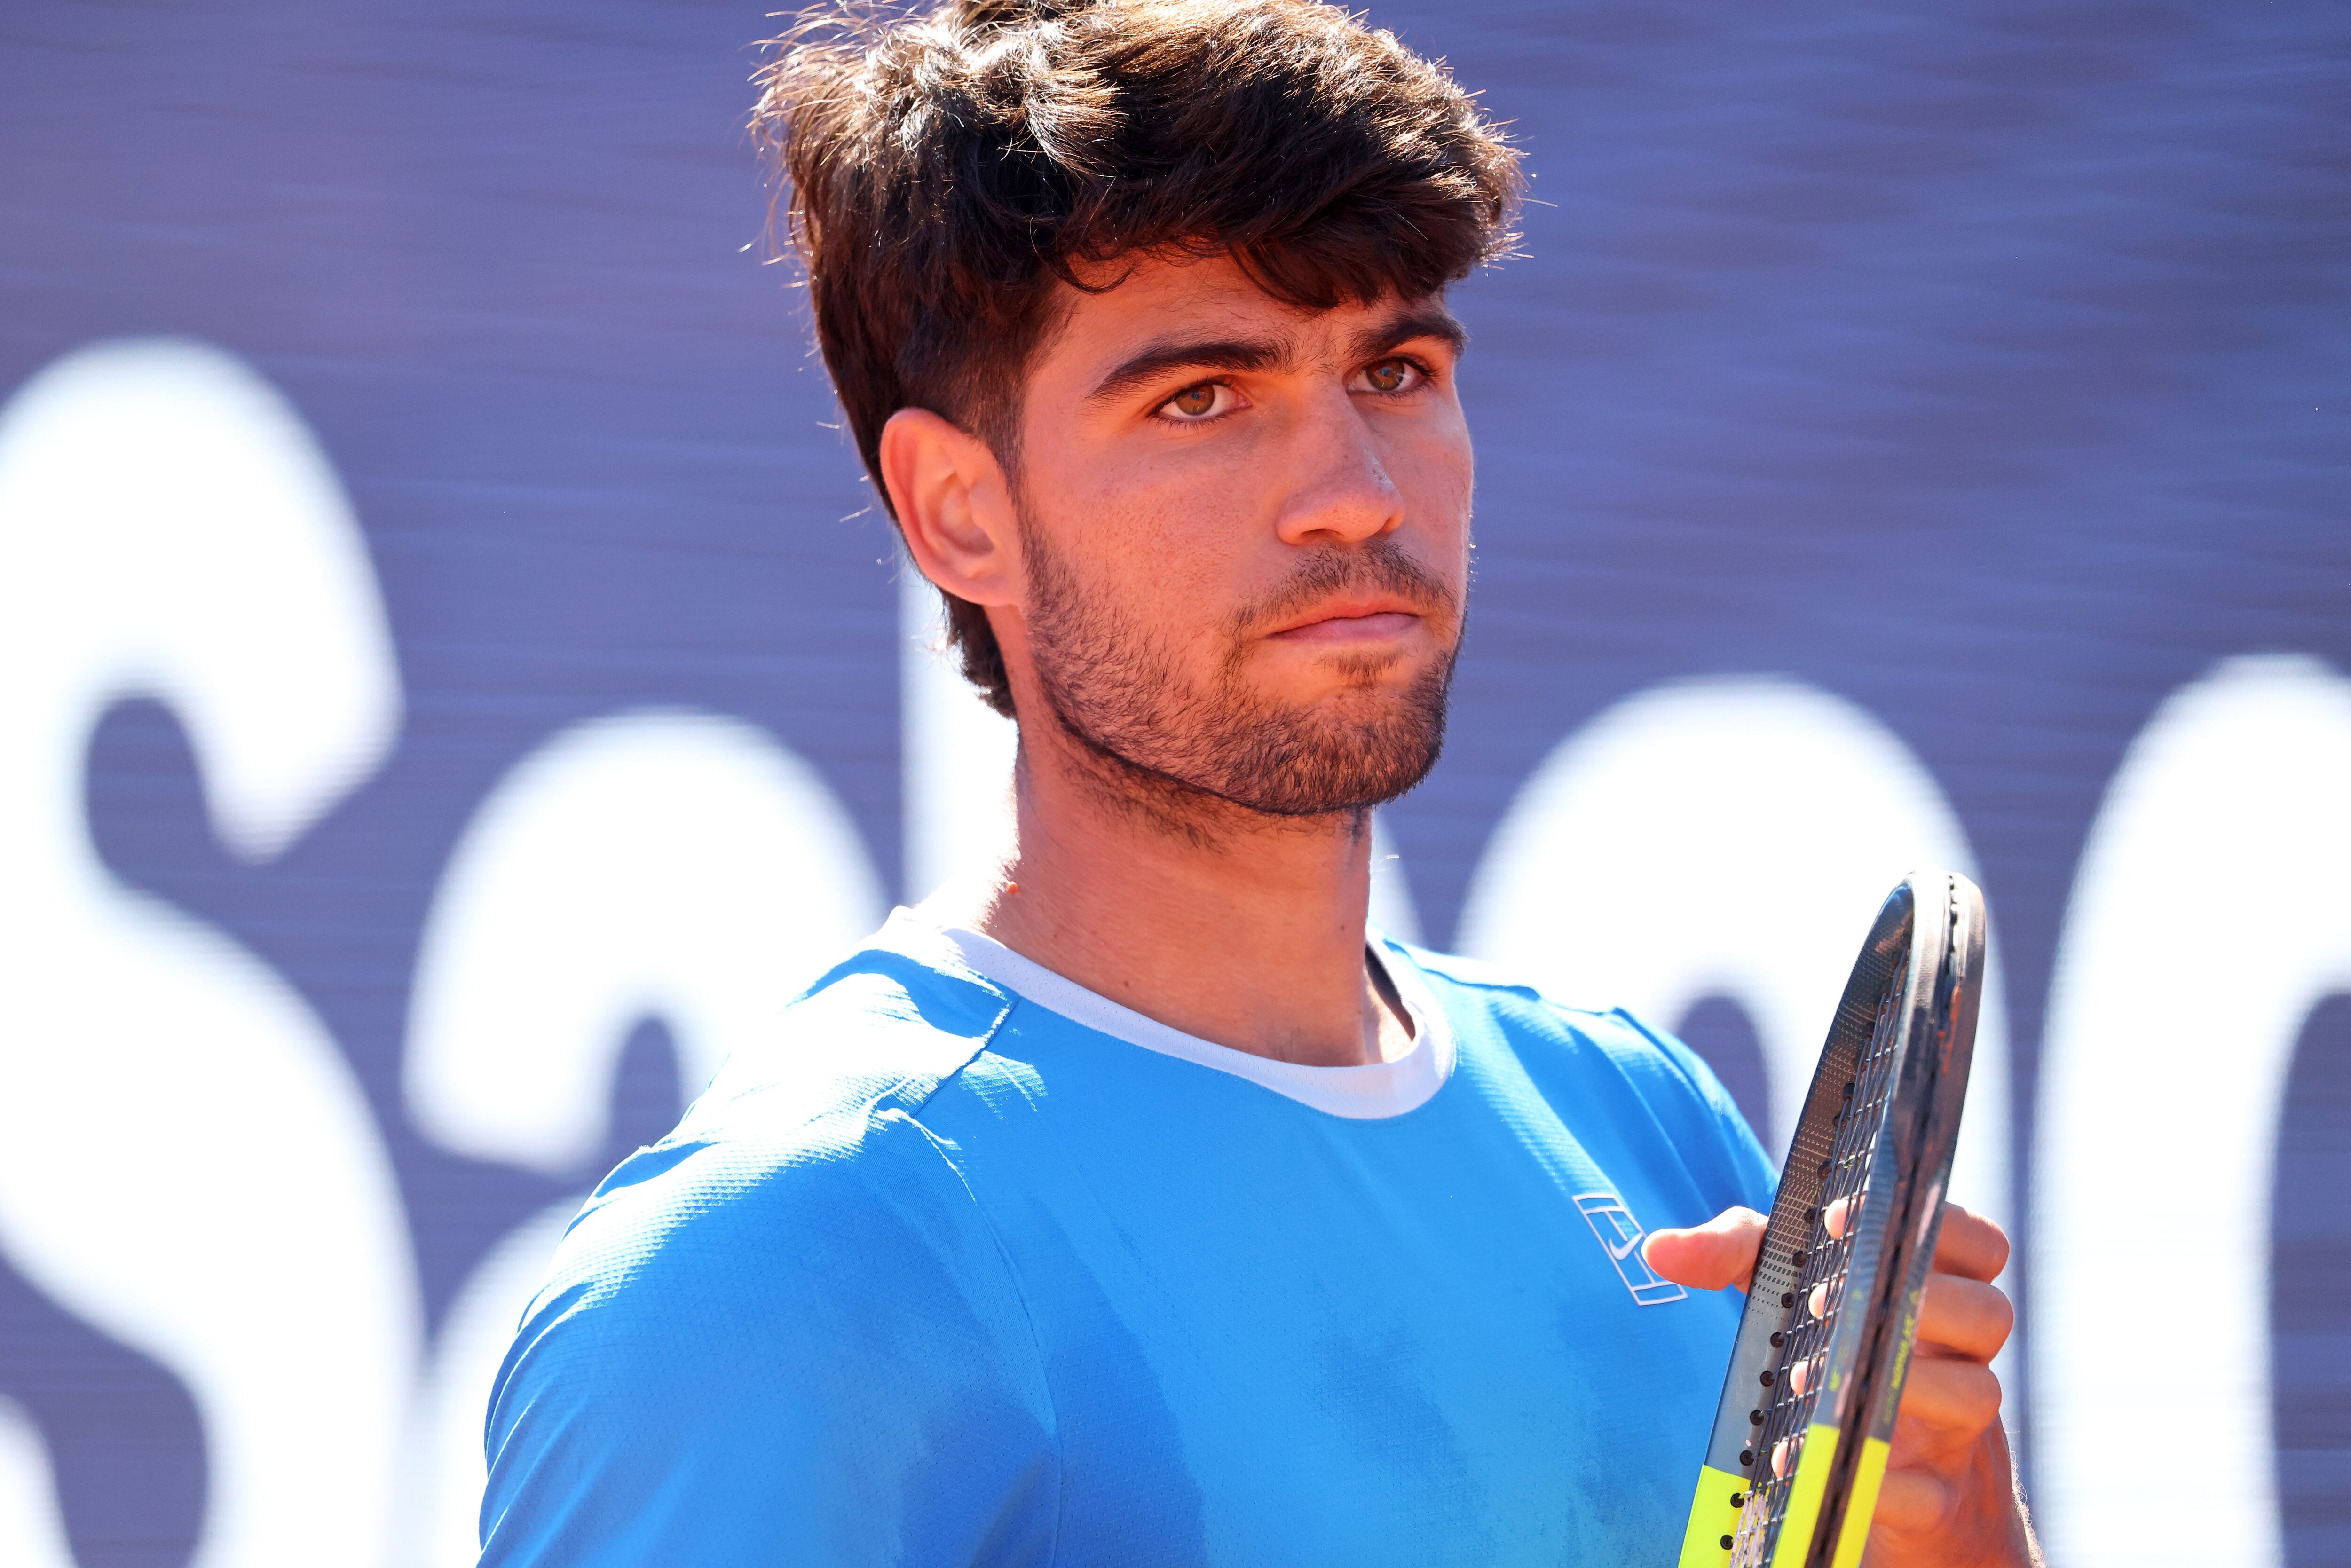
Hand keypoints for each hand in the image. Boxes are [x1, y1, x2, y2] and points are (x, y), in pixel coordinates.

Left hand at [1642, 1203, 2043, 1567]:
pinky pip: (1927, 1492)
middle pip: (1991, 1313)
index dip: (1932, 1225)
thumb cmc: (1836, 1366)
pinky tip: (1807, 1459)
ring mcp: (1959, 1434)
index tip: (1844, 1221)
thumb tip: (1659, 1249)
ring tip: (1806, 1384)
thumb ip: (1737, 1255)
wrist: (1887, 1499)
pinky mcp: (1938, 1504)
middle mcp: (1964, 1359)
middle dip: (1917, 1301)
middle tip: (1825, 1305)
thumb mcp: (1787, 1296)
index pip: (1980, 1245)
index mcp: (1939, 1296)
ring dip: (1895, 1386)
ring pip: (1978, 1395)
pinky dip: (1870, 1478)